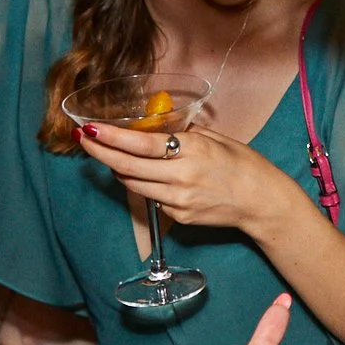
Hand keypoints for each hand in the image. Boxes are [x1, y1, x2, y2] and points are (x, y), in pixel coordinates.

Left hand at [78, 121, 312, 239]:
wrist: (262, 203)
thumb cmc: (244, 166)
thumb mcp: (216, 140)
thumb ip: (183, 135)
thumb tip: (153, 130)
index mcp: (193, 151)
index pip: (141, 144)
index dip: (111, 137)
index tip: (90, 128)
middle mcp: (182, 177)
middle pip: (127, 166)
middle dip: (100, 152)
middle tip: (83, 139)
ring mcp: (178, 200)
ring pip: (133, 184)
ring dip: (119, 169)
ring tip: (112, 155)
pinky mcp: (178, 216)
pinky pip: (152, 198)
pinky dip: (146, 185)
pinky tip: (153, 177)